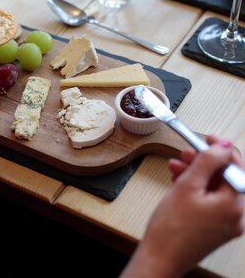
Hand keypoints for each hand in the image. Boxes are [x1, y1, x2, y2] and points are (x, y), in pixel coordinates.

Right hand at [120, 136, 244, 277]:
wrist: (159, 257)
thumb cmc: (170, 229)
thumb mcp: (187, 186)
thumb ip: (207, 162)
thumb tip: (223, 146)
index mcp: (234, 205)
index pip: (236, 167)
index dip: (221, 149)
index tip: (208, 139)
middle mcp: (236, 216)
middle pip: (225, 178)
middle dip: (204, 163)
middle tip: (186, 154)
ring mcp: (226, 223)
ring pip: (216, 189)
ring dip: (197, 175)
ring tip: (176, 168)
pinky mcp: (215, 228)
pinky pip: (210, 201)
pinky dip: (196, 190)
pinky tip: (179, 183)